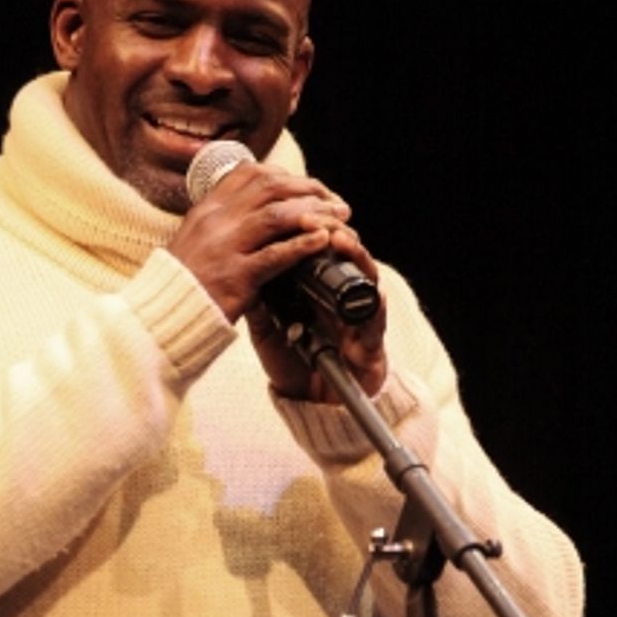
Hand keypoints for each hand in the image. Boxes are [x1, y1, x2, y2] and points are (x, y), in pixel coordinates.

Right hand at [168, 160, 352, 320]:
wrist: (159, 317)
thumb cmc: (183, 284)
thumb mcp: (195, 240)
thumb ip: (221, 222)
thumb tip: (253, 208)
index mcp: (207, 209)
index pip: (251, 174)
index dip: (288, 176)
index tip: (310, 187)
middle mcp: (215, 221)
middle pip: (270, 188)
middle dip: (310, 190)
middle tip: (336, 203)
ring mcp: (224, 248)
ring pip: (277, 215)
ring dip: (314, 214)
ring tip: (339, 220)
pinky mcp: (235, 277)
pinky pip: (275, 255)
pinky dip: (303, 245)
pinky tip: (322, 242)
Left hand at [245, 229, 387, 402]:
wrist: (314, 404)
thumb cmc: (297, 364)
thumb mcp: (269, 332)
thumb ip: (260, 304)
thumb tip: (241, 274)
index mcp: (316, 289)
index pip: (316, 249)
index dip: (307, 228)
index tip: (288, 212)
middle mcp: (340, 294)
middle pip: (343, 252)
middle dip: (332, 231)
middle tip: (313, 218)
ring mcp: (358, 313)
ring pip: (363, 273)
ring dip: (353, 254)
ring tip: (338, 239)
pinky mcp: (372, 338)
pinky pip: (375, 314)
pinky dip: (371, 299)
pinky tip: (367, 287)